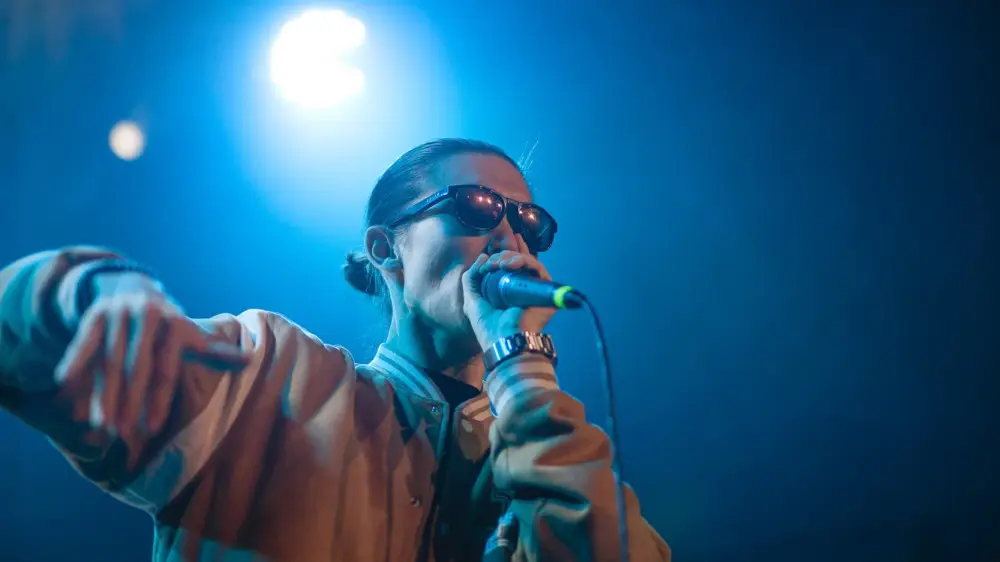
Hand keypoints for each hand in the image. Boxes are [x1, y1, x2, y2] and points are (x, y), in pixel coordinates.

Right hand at [54, 285, 248, 437]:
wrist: (132, 287)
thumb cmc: (168, 323)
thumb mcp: (190, 334)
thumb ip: (214, 351)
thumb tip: (249, 361)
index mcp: (174, 324)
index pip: (165, 370)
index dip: (158, 400)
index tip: (151, 429)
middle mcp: (148, 316)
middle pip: (136, 369)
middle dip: (128, 403)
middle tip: (122, 434)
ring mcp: (119, 314)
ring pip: (108, 361)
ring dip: (102, 393)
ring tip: (100, 424)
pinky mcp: (94, 315)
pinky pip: (83, 343)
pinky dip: (75, 363)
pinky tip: (66, 387)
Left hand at [461, 251, 556, 350]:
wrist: (504, 339)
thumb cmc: (488, 326)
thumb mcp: (472, 300)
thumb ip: (471, 278)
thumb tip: (483, 256)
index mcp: (507, 291)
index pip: (509, 266)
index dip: (503, 254)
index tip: (489, 254)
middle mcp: (523, 289)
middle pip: (518, 262)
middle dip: (502, 257)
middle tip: (491, 264)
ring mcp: (535, 289)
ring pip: (527, 262)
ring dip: (511, 257)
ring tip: (499, 264)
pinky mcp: (546, 290)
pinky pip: (538, 269)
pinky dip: (524, 261)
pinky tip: (510, 265)